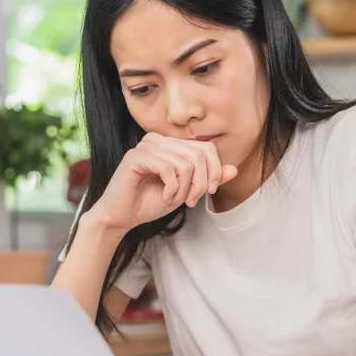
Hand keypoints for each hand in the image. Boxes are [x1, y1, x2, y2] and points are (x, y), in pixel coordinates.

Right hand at [87, 133, 236, 233]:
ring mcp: (146, 145)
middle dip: (200, 184)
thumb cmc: (152, 201)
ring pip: (186, 164)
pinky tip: (164, 197)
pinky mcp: (136, 156)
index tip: (208, 192)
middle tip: (190, 201)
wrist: (122, 216)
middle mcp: (159, 139)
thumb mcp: (187, 190)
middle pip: (199, 156)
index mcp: (172, 143)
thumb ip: (209, 178)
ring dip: (184, 189)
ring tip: (174, 200)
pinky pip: (169, 169)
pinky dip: (172, 189)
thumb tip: (234, 169)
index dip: (214, 172)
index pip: (207, 148)